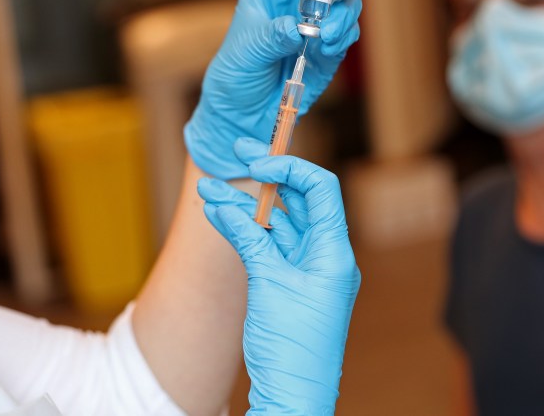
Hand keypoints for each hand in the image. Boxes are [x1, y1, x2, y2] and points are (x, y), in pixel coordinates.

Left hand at [184, 0, 362, 178]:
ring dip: (343, 14)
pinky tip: (326, 47)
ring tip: (325, 36)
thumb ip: (271, 37)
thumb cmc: (235, 74)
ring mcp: (316, 21)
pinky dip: (343, 36)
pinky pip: (347, 32)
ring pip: (346, 2)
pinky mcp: (329, 46)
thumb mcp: (245, 52)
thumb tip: (297, 27)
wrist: (244, 113)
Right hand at [197, 137, 360, 414]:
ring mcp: (306, 271)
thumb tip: (221, 202)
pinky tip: (219, 214)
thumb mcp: (268, 282)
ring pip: (278, 224)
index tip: (256, 164)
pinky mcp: (287, 285)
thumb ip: (247, 236)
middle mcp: (324, 256)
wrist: (292, 397)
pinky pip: (268, 247)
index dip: (289, 169)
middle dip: (265, 178)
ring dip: (246, 205)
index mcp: (334, 252)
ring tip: (210, 188)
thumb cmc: (292, 347)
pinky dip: (245, 230)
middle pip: (298, 202)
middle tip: (237, 151)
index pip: (320, 190)